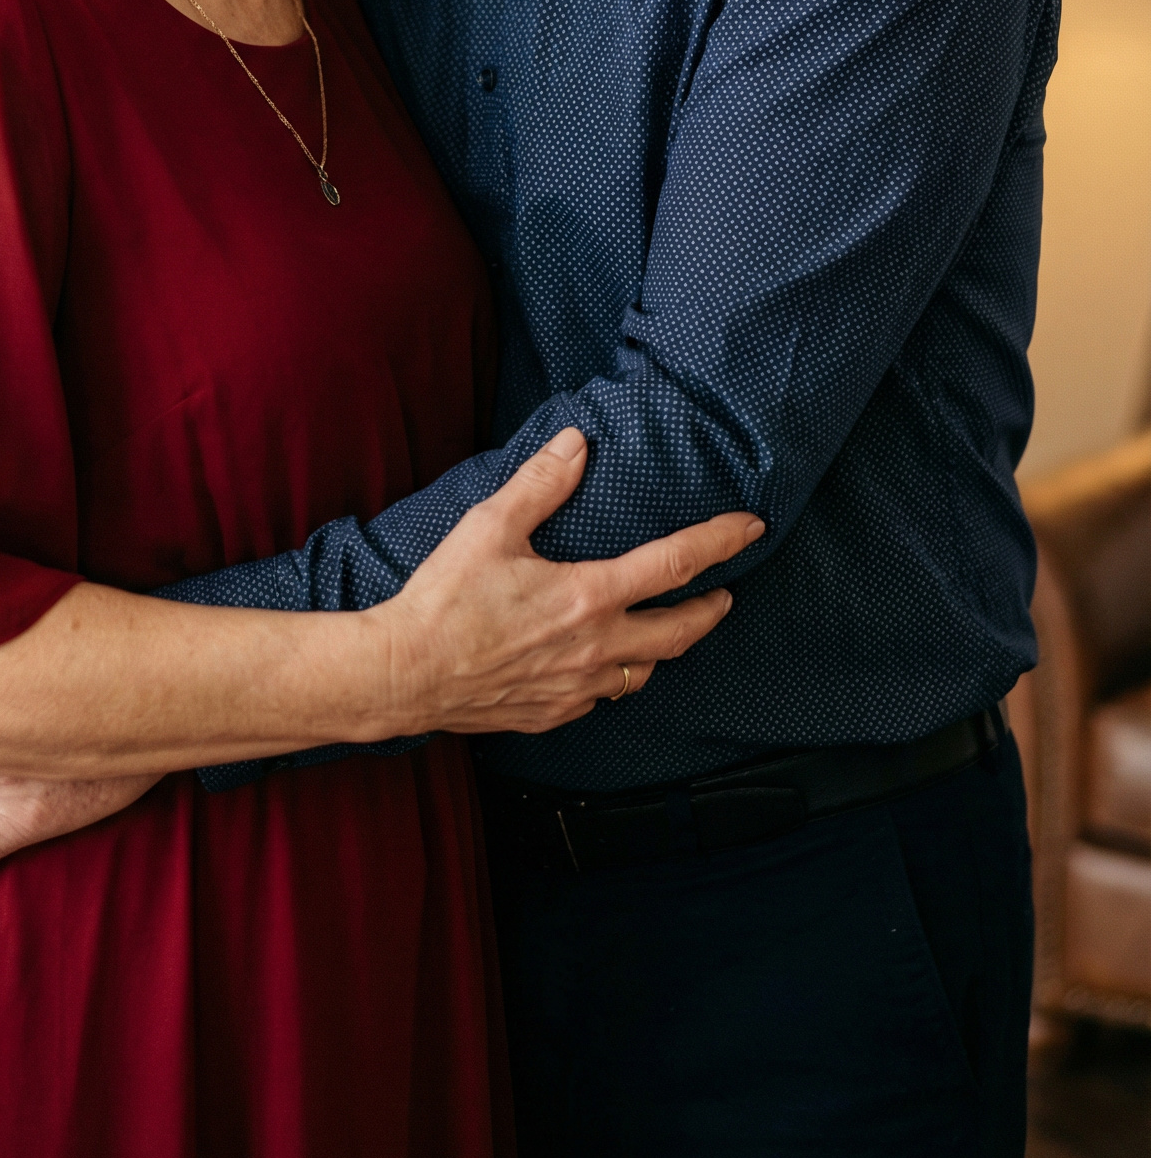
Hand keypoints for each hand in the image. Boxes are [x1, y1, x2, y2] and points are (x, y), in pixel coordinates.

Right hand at [376, 429, 762, 734]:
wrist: (407, 674)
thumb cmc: (445, 600)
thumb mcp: (490, 527)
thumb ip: (540, 482)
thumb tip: (577, 443)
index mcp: (589, 595)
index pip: (676, 564)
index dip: (720, 541)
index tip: (750, 527)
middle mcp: (598, 646)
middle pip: (681, 631)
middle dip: (711, 609)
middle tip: (725, 594)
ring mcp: (580, 687)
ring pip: (647, 670)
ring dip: (667, 647)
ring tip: (669, 630)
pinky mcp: (556, 713)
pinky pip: (606, 697)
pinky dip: (619, 676)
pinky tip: (608, 666)